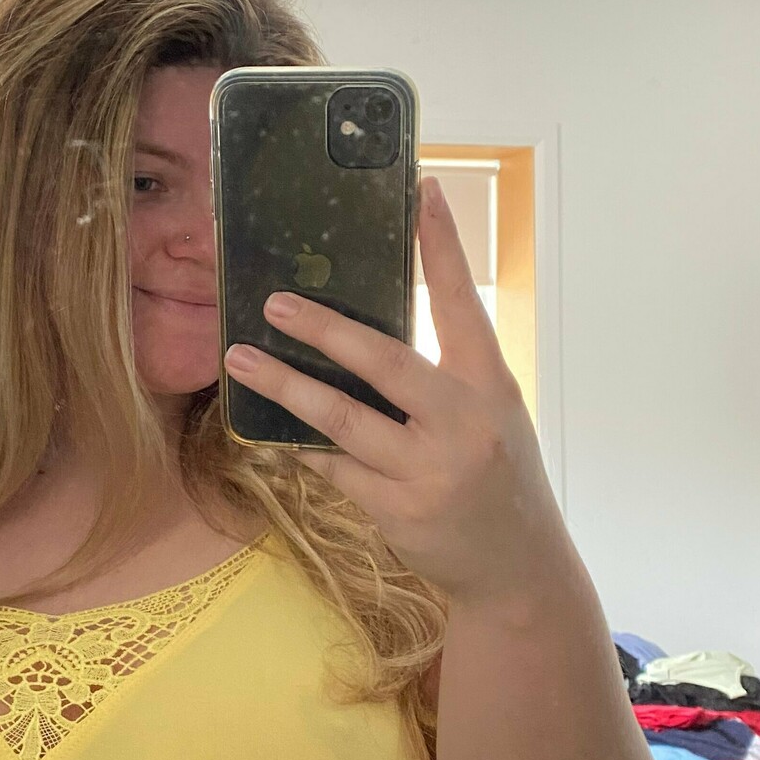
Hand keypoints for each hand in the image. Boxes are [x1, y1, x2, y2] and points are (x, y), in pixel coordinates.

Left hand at [222, 174, 571, 606]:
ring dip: (285, 387)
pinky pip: (334, 468)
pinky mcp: (398, 510)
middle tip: (275, 302)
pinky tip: (269, 429)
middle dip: (325, 329)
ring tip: (242, 359)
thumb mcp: (491, 414)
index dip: (442, 246)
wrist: (518, 568)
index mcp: (489, 385)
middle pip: (385, 361)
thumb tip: (362, 331)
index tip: (422, 190)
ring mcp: (429, 470)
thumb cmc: (497, 474)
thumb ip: (444, 376)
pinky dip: (301, 445)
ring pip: (342, 419)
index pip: (463, 302)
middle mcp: (463, 422)